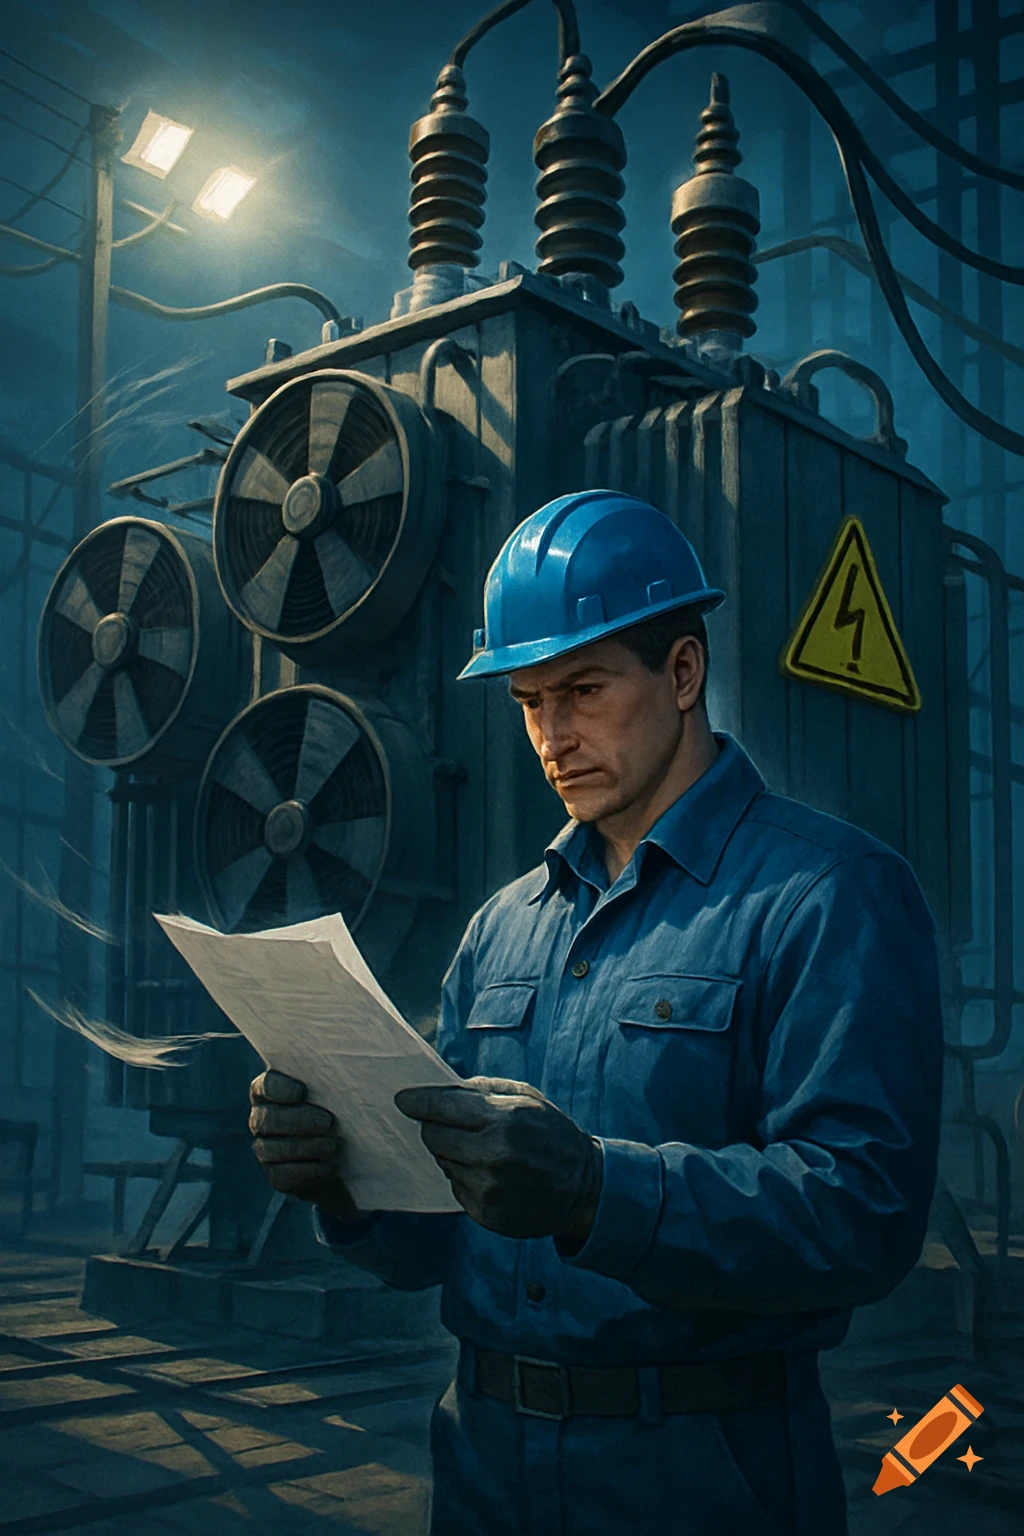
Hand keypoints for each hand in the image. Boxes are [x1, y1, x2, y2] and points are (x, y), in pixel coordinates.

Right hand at [249, 1069, 361, 1221]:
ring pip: (271, 1149)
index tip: (302, 1091)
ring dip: (305, 1146)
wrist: (352, 1158)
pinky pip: (284, 1174)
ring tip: (334, 1145)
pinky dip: (308, 1169)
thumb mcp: (352, 1094)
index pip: (264, 1085)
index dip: (278, 1088)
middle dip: (296, 1121)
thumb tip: (384, 1079)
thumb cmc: (350, 1113)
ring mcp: (266, 1149)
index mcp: (274, 1091)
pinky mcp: (277, 1175)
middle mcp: (263, 1119)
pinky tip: (329, 1166)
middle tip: (328, 1122)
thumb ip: (354, 1082)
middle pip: (265, 1119)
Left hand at [394, 1076, 602, 1242]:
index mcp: (504, 1119)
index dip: (418, 1102)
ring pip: (443, 1161)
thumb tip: (440, 1090)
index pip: (443, 1107)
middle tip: (450, 1125)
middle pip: (433, 1136)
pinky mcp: (485, 1213)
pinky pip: (455, 1186)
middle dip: (434, 1127)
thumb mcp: (527, 1097)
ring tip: (482, 1150)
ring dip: (453, 1152)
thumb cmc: (552, 1134)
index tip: (402, 1100)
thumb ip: (482, 1090)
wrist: (583, 1187)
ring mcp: (488, 1187)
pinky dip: (464, 1176)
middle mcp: (493, 1154)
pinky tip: (489, 1173)